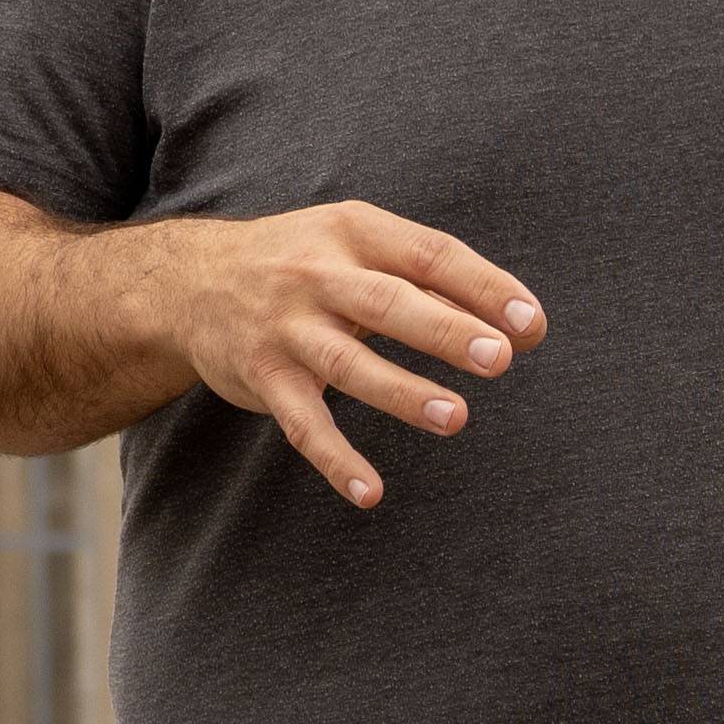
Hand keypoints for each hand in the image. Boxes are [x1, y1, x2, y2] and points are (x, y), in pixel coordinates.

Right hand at [119, 201, 545, 509]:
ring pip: (348, 363)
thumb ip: (426, 275)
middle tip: (501, 358)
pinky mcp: (262, 377)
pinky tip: (371, 492)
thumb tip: (518, 324)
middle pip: (390, 303)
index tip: (533, 324)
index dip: (484, 288)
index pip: (430, 254)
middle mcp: (317, 274)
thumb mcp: (355, 243)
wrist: (190, 281)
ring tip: (455, 418)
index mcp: (354, 231)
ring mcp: (286, 328)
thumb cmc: (303, 263)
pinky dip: (336, 459)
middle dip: (446, 330)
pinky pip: (304, 423)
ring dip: (403, 392)